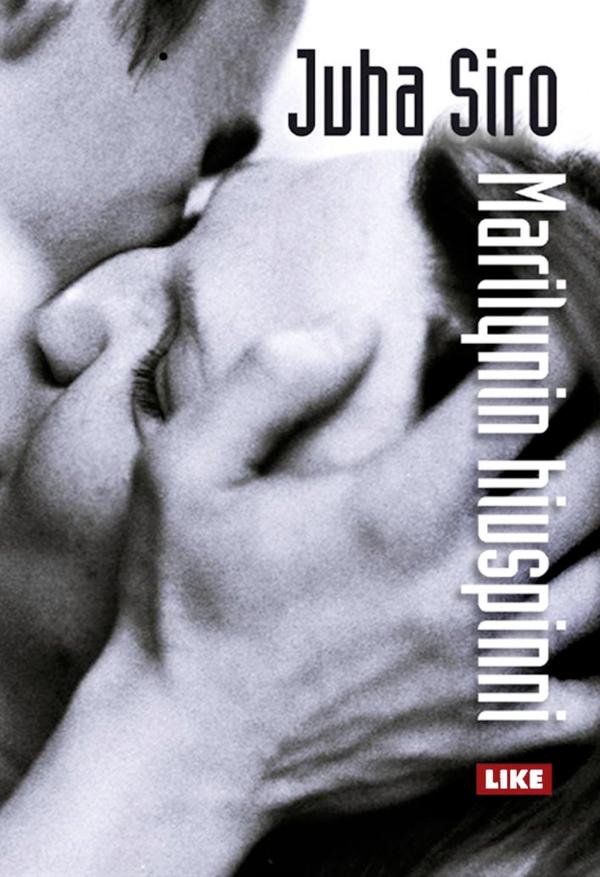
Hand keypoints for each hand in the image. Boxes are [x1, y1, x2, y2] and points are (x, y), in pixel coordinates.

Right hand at [113, 314, 599, 821]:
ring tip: (574, 488)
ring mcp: (488, 666)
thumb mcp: (183, 471)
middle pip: (592, 480)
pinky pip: (595, 695)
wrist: (188, 753)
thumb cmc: (181, 608)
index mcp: (393, 512)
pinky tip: (570, 619)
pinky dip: (599, 653)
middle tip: (571, 404)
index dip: (545, 347)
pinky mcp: (491, 729)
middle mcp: (462, 586)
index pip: (519, 400)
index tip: (537, 334)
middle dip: (598, 424)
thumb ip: (268, 381)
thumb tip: (356, 330)